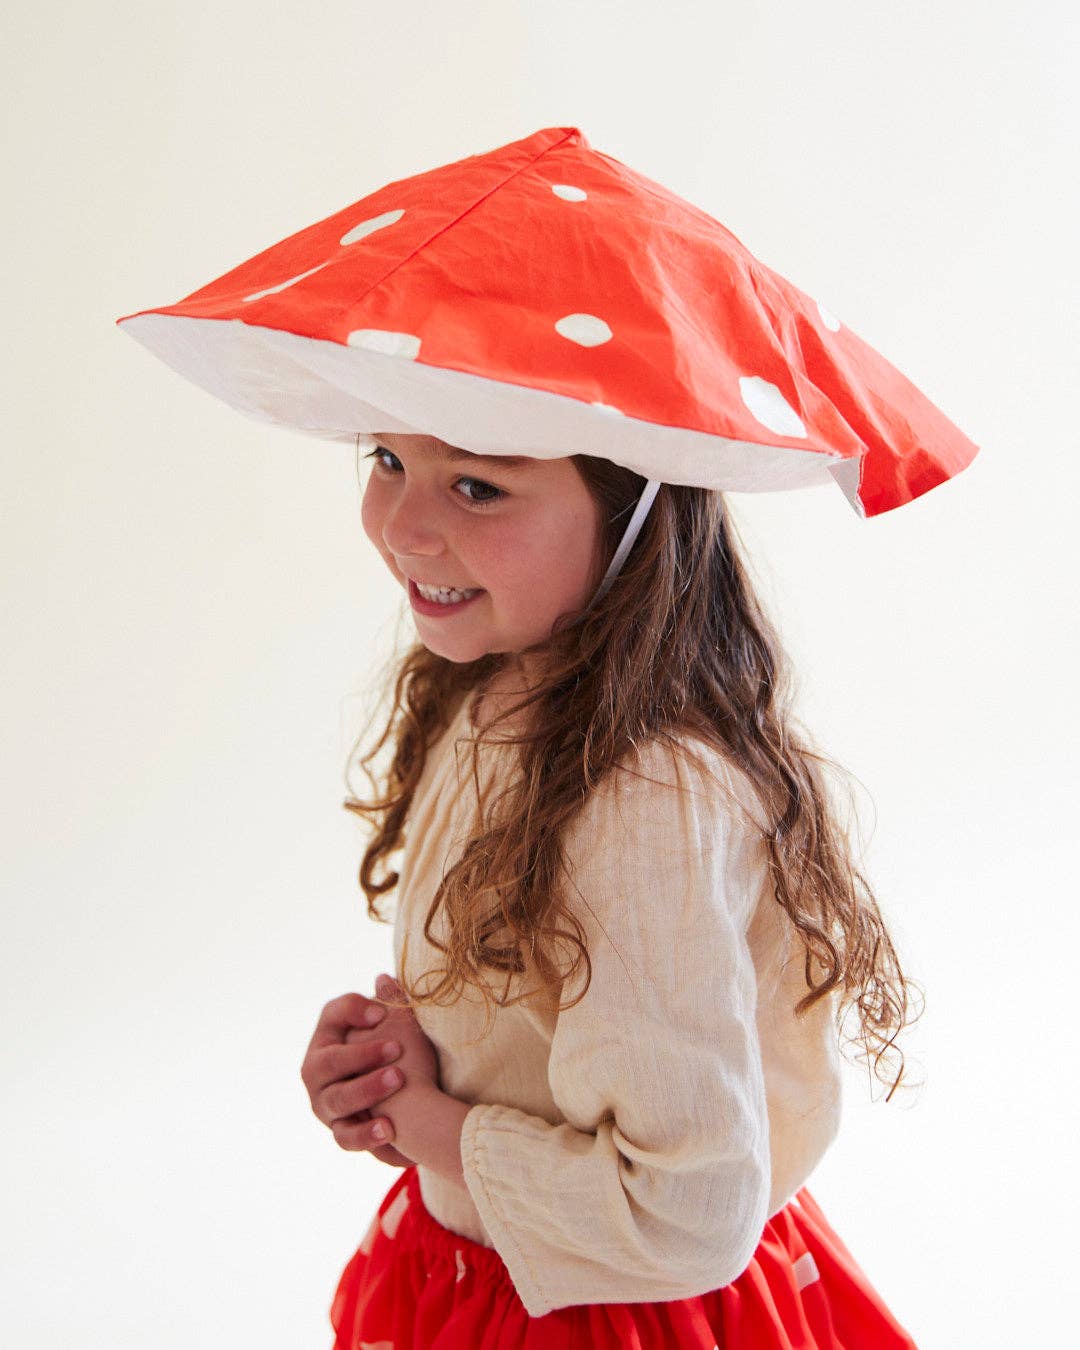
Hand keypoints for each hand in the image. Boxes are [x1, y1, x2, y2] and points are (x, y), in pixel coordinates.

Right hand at [299, 976, 435, 1163]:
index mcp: (330, 1036)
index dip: (353, 1011)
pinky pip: (347, 1138)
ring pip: (339, 1099)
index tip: (382, 1012)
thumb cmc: (394, 1055)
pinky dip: (366, 1135)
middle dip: (361, 1055)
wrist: (404, 1102)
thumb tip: (384, 979)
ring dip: (367, 1089)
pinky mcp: (341, 1133)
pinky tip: (389, 1129)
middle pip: (328, 1062)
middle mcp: (318, 1071)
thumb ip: (389, 1003)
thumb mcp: (394, 1026)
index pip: (333, 1015)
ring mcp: (326, 1104)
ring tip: (399, 1079)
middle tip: (396, 1048)